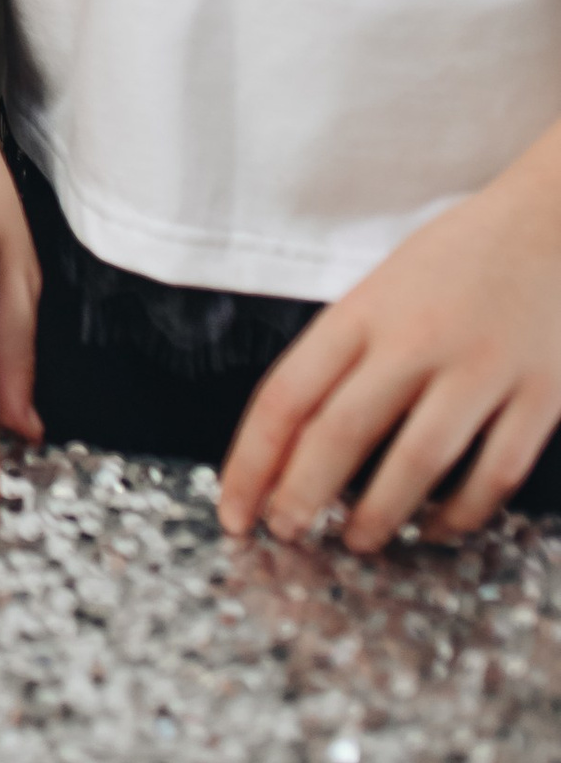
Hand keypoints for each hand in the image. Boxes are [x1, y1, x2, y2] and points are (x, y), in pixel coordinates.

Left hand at [219, 143, 560, 549]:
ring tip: (356, 542)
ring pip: (416, 462)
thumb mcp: (382, 288)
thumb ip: (343, 356)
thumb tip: (293, 446)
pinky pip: (494, 473)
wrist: (555, 220)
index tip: (233, 509)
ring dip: (377, 516)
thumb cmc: (459, 260)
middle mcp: (417, 339)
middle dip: (301, 497)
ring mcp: (482, 368)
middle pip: (340, 433)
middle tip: (286, 535)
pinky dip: (460, 514)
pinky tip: (436, 527)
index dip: (251, 463)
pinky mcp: (541, 394)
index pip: (286, 395)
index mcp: (364, 310)